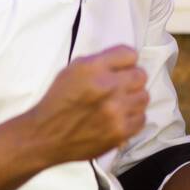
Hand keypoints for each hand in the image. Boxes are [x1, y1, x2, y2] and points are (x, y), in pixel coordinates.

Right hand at [26, 45, 148, 166]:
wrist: (44, 136)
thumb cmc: (58, 102)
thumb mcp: (73, 70)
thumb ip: (101, 62)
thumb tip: (125, 60)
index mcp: (93, 68)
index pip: (130, 54)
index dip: (126, 62)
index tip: (122, 68)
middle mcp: (107, 87)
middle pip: (140, 75)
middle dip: (131, 80)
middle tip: (120, 87)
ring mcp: (115, 111)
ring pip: (144, 97)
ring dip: (133, 99)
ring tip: (118, 104)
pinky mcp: (119, 131)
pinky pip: (141, 118)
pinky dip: (132, 118)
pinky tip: (119, 118)